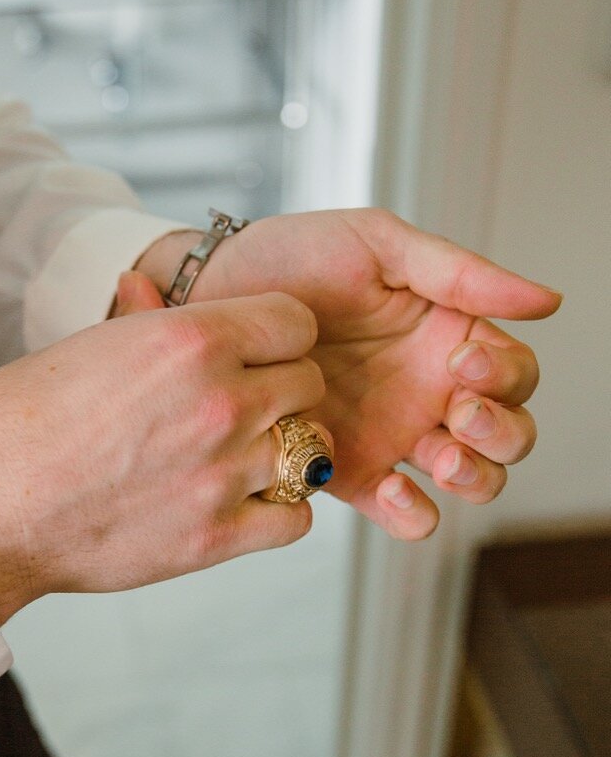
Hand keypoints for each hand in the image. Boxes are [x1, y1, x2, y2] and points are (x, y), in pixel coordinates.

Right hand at [0, 293, 327, 623]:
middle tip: (238, 407)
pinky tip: (241, 502)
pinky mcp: (216, 537)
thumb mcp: (79, 349)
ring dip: (279, 449)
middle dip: (279, 390)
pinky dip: (278, 510)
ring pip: (308, 447)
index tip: (255, 352)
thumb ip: (139, 321)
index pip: (295, 321)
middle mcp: (220, 400)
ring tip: (235, 456)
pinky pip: (295, 518)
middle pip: (308, 382)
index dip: (276, 335)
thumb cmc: (11, 427)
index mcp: (188, 339)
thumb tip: (146, 287)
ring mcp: (224, 472)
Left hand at [130, 210, 560, 538]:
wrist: (208, 296)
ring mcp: (394, 434)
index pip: (513, 372)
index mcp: (447, 336)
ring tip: (438, 457)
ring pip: (468, 477)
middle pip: (506, 433)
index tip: (465, 360)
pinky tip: (393, 488)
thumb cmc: (289, 258)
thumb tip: (546, 301)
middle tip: (460, 413)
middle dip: (499, 433)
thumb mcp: (376, 245)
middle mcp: (429, 391)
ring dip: (472, 476)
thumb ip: (459, 273)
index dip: (506, 374)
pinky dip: (413, 511)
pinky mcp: (352, 472)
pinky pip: (402, 508)